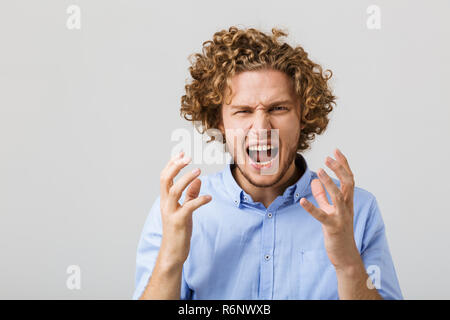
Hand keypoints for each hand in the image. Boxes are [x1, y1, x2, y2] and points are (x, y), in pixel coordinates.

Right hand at [158, 151, 211, 267]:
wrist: (173, 252)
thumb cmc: (179, 231)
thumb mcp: (185, 210)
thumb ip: (190, 194)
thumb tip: (198, 180)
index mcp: (166, 200)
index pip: (165, 177)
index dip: (172, 164)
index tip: (181, 153)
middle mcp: (165, 204)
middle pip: (165, 179)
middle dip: (176, 166)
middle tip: (188, 157)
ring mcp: (171, 213)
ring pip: (174, 190)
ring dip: (186, 179)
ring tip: (199, 171)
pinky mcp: (179, 222)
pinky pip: (188, 207)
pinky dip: (199, 200)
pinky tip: (209, 197)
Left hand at [300, 148, 361, 270]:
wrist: (345, 255)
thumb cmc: (338, 231)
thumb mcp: (329, 210)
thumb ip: (322, 196)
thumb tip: (314, 182)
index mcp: (347, 201)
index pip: (348, 178)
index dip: (343, 164)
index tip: (336, 150)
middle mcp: (347, 207)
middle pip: (348, 183)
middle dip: (339, 169)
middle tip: (328, 157)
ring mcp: (341, 217)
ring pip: (338, 196)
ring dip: (329, 182)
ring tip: (319, 170)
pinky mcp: (333, 227)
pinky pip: (322, 216)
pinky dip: (312, 208)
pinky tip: (302, 201)